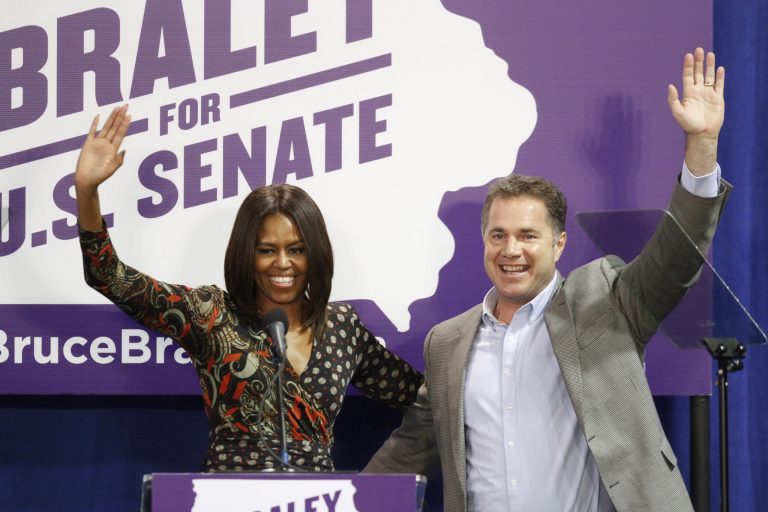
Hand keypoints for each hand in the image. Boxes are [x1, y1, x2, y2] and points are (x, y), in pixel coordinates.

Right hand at [75, 105, 130, 191]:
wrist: (86, 180)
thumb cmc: (99, 177)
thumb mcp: (111, 170)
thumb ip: (118, 161)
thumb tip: (125, 150)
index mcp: (113, 150)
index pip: (121, 134)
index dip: (125, 124)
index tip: (130, 115)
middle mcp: (107, 144)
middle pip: (115, 127)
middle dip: (120, 117)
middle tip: (126, 106)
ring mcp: (97, 143)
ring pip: (106, 127)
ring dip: (111, 118)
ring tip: (117, 108)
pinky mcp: (88, 144)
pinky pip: (92, 131)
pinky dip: (95, 123)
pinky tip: (98, 116)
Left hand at [667, 48, 724, 174]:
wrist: (702, 134)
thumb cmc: (688, 125)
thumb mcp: (678, 112)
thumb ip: (673, 99)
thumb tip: (670, 86)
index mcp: (688, 93)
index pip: (688, 76)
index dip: (688, 66)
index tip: (688, 55)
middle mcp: (698, 91)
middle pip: (699, 73)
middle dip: (698, 62)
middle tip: (699, 50)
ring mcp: (708, 94)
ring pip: (709, 76)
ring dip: (710, 65)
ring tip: (710, 54)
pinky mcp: (718, 98)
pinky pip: (719, 85)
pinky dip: (720, 77)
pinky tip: (720, 68)